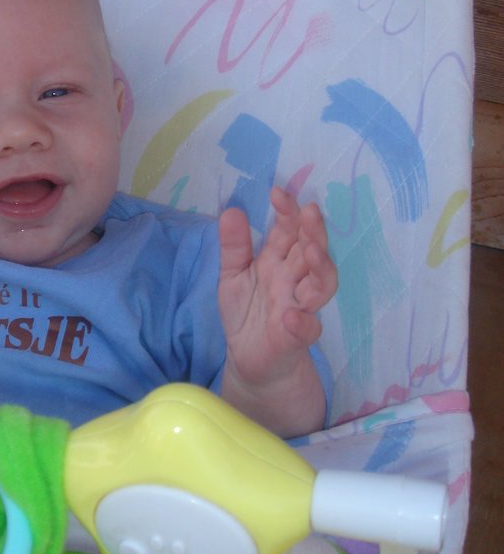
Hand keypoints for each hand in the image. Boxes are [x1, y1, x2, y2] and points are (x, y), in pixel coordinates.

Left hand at [217, 187, 336, 434]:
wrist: (249, 360)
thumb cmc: (246, 312)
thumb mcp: (233, 275)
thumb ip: (234, 245)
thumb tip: (232, 209)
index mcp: (278, 262)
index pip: (288, 232)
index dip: (287, 213)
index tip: (278, 193)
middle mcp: (293, 281)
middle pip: (311, 252)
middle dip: (313, 232)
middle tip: (311, 212)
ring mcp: (299, 308)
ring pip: (320, 285)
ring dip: (321, 268)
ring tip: (313, 251)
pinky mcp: (295, 339)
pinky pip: (306, 330)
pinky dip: (303, 323)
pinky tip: (291, 316)